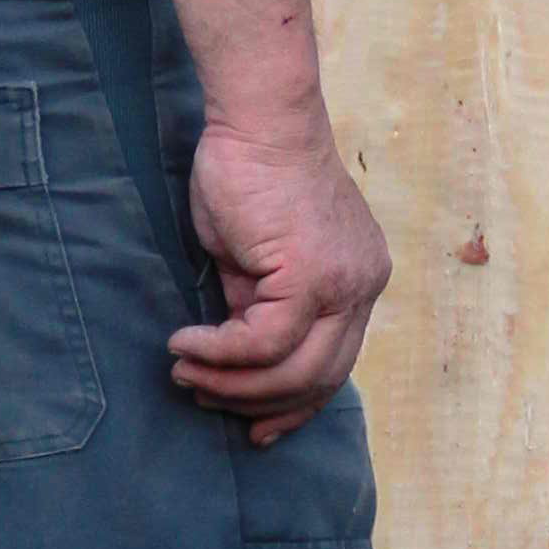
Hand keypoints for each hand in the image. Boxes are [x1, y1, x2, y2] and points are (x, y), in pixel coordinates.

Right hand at [172, 112, 392, 442]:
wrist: (258, 122)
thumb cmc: (251, 175)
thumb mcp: (257, 259)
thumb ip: (258, 307)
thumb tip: (237, 359)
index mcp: (359, 282)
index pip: (335, 365)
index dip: (293, 405)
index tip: (256, 427)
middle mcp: (363, 287)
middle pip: (319, 379)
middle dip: (256, 403)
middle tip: (202, 395)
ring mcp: (343, 282)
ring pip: (293, 369)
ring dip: (230, 382)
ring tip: (186, 372)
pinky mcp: (311, 274)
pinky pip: (263, 341)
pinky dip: (219, 353)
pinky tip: (184, 345)